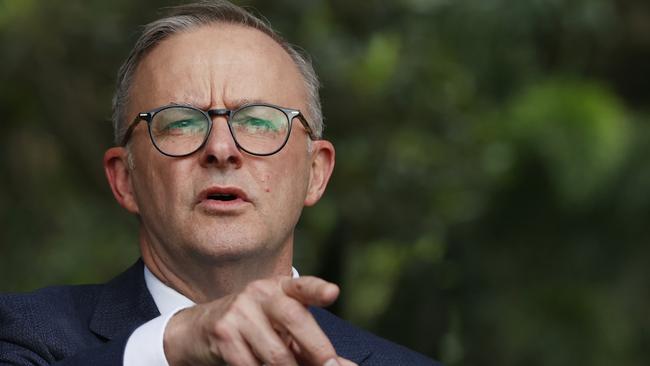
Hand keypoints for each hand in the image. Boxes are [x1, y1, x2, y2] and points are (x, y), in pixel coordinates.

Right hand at [163, 276, 356, 365]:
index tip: (333, 293)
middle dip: (317, 348)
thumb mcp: (280, 327)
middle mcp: (260, 293)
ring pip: (276, 354)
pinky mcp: (223, 333)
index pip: (302, 286)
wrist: (197, 328)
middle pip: (294, 318)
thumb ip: (310, 344)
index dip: (318, 290)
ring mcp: (239, 311)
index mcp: (280, 287)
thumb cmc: (252, 327)